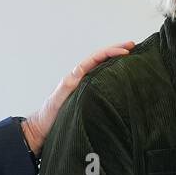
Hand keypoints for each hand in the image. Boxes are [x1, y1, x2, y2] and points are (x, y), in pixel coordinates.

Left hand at [21, 41, 135, 153]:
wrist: (43, 129)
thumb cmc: (49, 116)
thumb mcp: (57, 99)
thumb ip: (67, 86)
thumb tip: (78, 72)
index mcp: (76, 76)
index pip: (95, 58)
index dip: (110, 52)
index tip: (125, 52)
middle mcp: (82, 78)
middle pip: (101, 59)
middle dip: (116, 50)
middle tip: (133, 45)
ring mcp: (86, 86)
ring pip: (103, 67)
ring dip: (116, 59)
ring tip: (132, 55)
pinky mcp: (89, 95)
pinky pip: (103, 80)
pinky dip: (114, 73)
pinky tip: (123, 75)